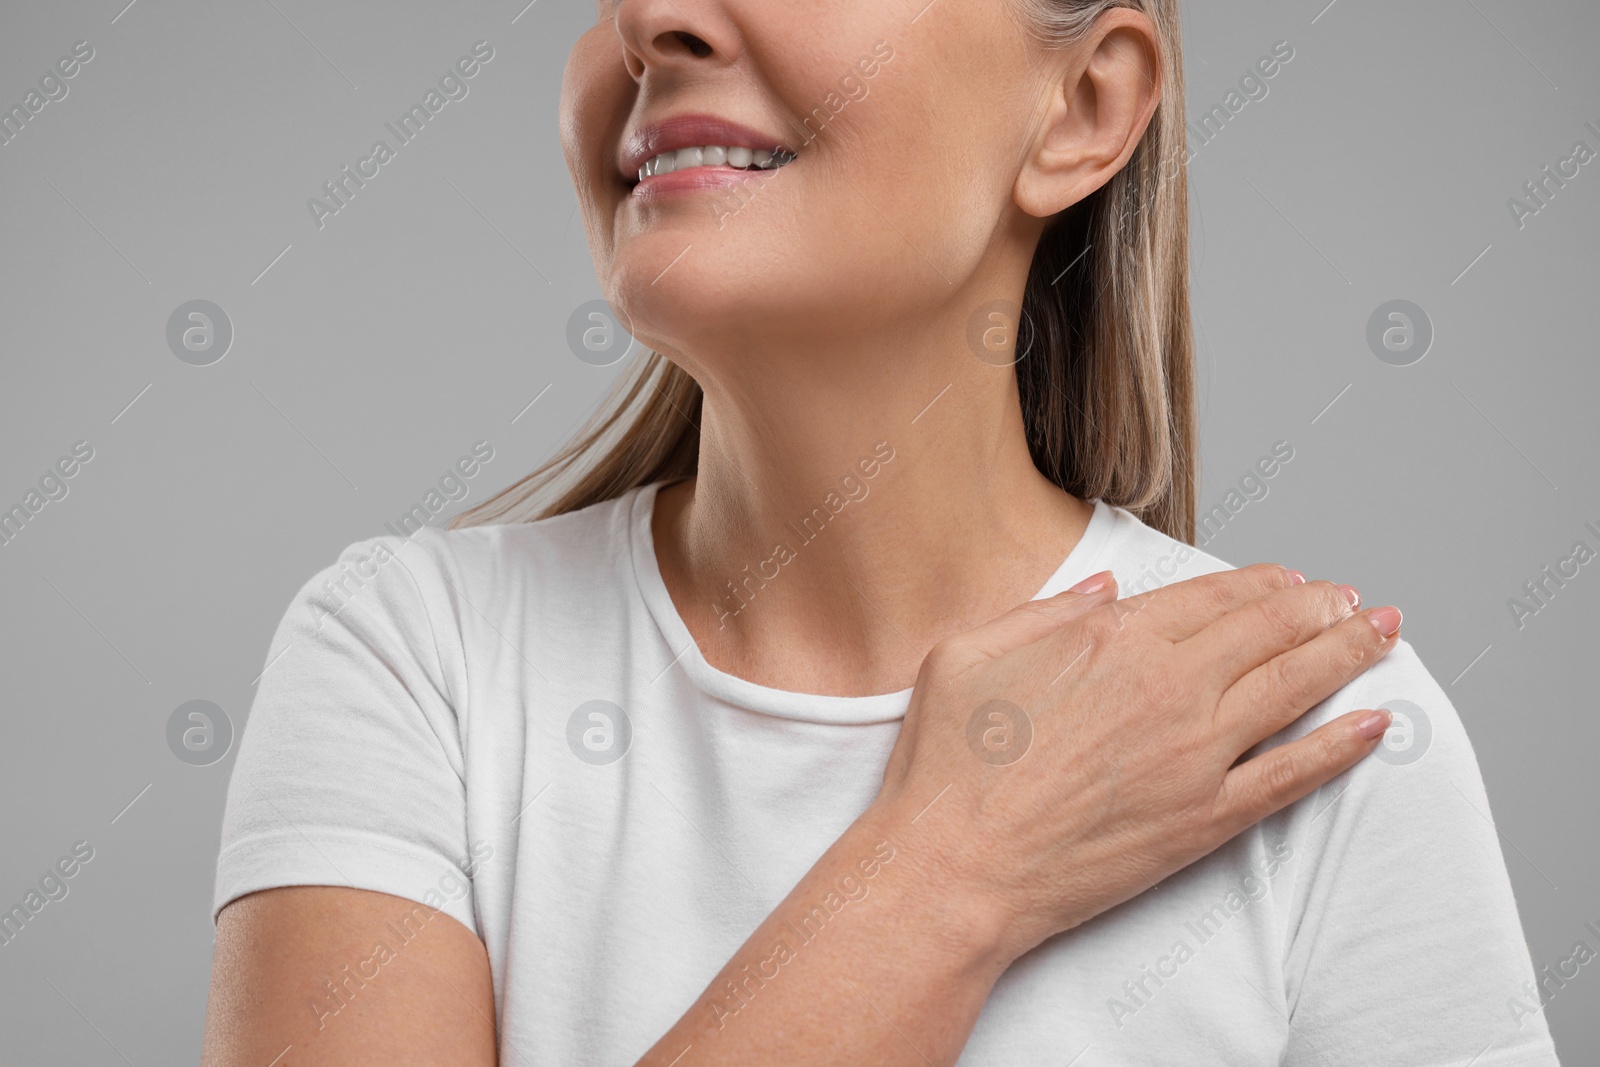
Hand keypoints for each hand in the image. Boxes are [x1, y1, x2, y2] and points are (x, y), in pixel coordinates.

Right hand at [874, 564, 1401, 963]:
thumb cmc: (947, 765)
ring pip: (1294, 688)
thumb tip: (1105, 591)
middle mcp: (1168, 688)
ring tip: (1382, 633)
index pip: (1213, 596)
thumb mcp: (968, 654)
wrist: (955, 868)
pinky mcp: (1206, 820)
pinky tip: (1374, 725)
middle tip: (1352, 598)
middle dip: (1321, 607)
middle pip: (1269, 631)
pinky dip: (1340, 747)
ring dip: (1348, 654)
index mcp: (1113, 640)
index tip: (1291, 578)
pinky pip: (1292, 776)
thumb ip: (1045, 612)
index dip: (1262, 583)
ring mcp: (1195, 756)